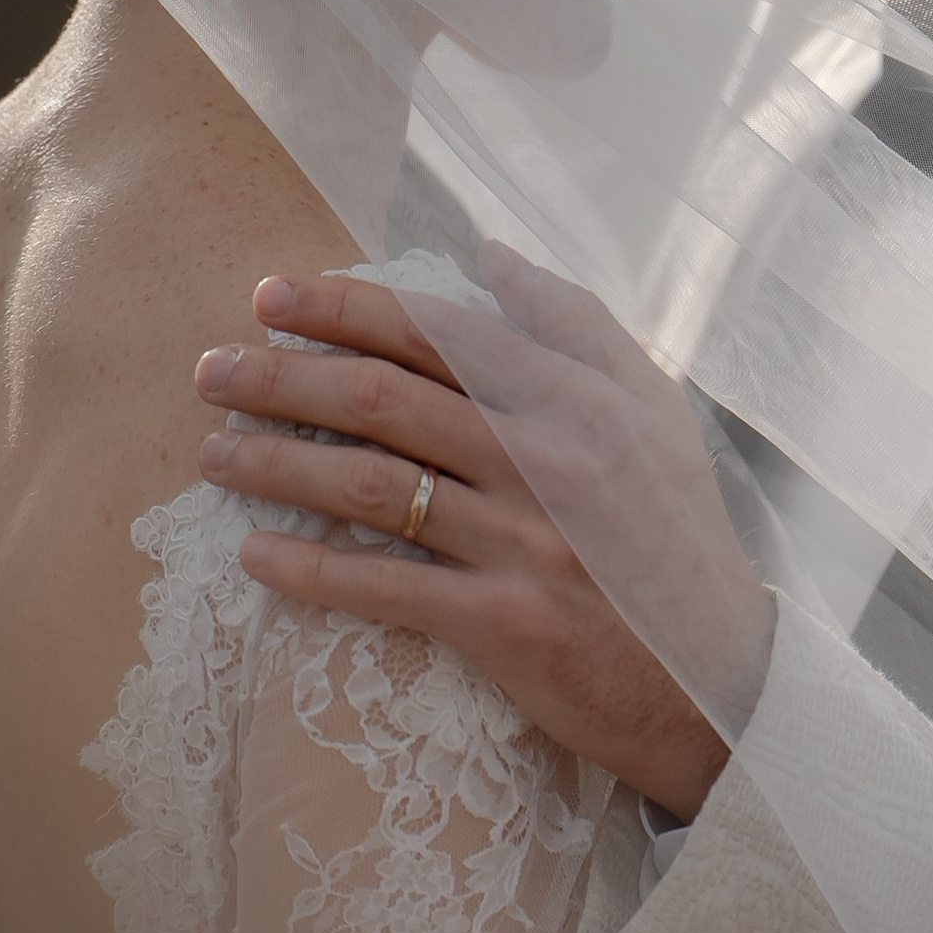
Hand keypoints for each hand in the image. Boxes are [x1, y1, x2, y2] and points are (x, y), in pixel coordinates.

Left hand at [192, 257, 771, 818]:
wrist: (720, 676)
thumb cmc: (675, 536)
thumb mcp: (651, 409)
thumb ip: (574, 324)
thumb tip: (490, 256)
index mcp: (574, 396)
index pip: (436, 331)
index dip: (344, 307)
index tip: (270, 295)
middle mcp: (543, 457)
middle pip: (381, 400)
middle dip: (281, 377)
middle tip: (213, 370)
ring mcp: (521, 541)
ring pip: (368, 486)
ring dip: (275, 465)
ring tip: (212, 453)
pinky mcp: (503, 621)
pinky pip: (384, 587)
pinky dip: (309, 569)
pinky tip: (255, 554)